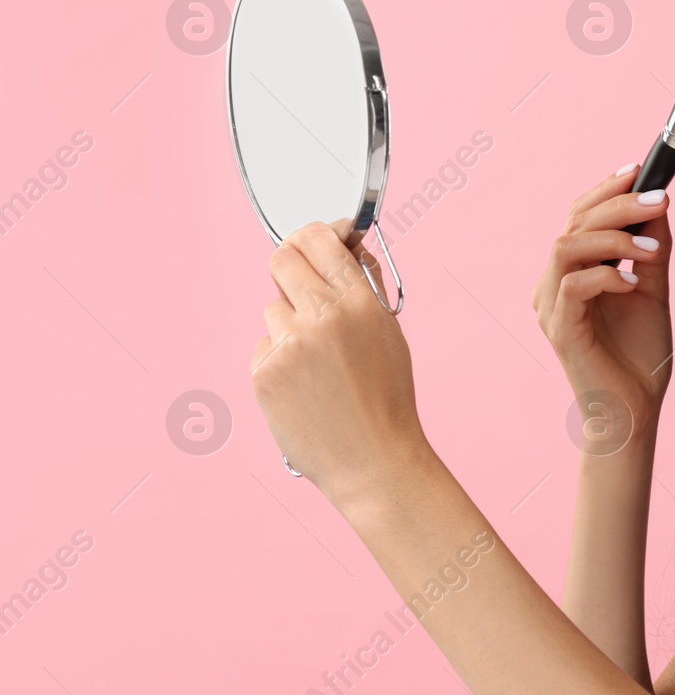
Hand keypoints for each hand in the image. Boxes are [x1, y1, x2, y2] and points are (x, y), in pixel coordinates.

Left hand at [249, 219, 431, 507]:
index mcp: (361, 303)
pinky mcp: (264, 371)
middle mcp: (323, 316)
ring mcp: (289, 344)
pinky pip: (264, 345)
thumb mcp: (389, 333)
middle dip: (290, 265)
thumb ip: (364, 288)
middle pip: (282, 259)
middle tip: (301, 282)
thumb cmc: (387, 399)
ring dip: (289, 322)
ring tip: (316, 360)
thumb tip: (345, 251)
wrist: (372, 460)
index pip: (319, 239)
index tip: (319, 240)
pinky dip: (279, 357)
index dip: (315, 235)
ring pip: (273, 307)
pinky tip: (304, 384)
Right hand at [533, 164, 673, 424]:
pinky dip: (605, 276)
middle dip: (618, 204)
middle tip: (660, 199)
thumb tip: (659, 203)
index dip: (605, 189)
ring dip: (613, 238)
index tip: (639, 169)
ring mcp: (551, 307)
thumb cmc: (639, 354)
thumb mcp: (653, 288)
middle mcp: (552, 285)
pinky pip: (573, 286)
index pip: (578, 215)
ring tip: (652, 249)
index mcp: (570, 272)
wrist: (636, 410)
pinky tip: (633, 283)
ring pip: (566, 246)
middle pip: (573, 222)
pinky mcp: (560, 330)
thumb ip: (652, 248)